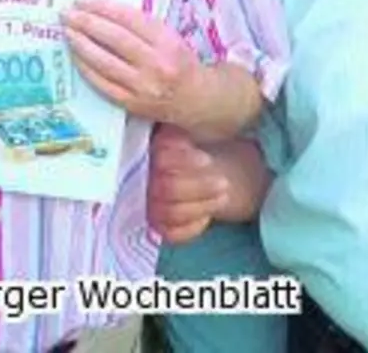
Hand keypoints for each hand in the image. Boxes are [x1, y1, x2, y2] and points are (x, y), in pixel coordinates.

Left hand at [61, 0, 203, 125]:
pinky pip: (102, 84)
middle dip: (87, 24)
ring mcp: (142, 86)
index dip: (104, 8)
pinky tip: (75, 56)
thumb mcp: (170, 37)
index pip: (130, 20)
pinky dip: (86, 68)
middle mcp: (155, 64)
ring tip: (67, 31)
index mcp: (167, 42)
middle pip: (115, 39)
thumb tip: (103, 12)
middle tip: (67, 13)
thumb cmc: (180, 62)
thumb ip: (143, 26)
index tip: (84, 0)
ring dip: (81, 45)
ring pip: (105, 62)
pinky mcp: (131, 103)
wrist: (196, 99)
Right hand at [146, 125, 228, 243]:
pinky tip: (206, 216)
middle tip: (224, 183)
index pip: (162, 160)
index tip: (207, 161)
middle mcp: (142, 182)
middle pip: (168, 189)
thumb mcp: (189, 133)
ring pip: (172, 213)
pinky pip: (173, 234)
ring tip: (224, 196)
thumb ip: (183, 133)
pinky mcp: (158, 227)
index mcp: (149, 153)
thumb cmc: (192, 149)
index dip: (185, 161)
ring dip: (202, 205)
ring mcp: (149, 206)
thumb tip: (188, 132)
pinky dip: (192, 227)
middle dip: (200, 187)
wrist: (197, 168)